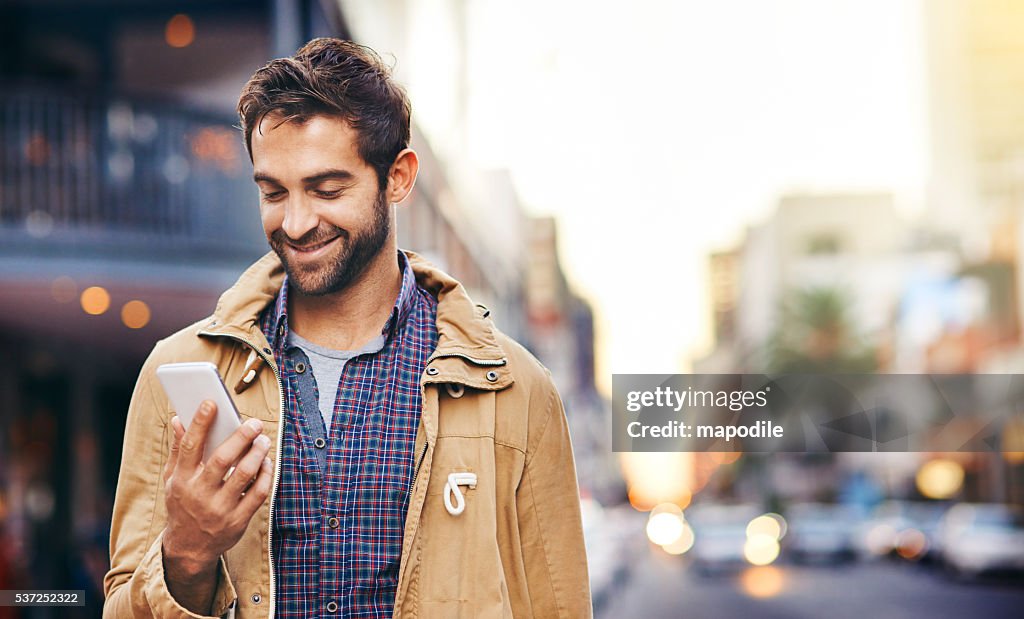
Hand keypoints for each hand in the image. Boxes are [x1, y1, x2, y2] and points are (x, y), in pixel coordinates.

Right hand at [161, 401, 272, 612]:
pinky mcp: (238, 520)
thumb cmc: (183, 504)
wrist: (189, 548)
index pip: (190, 447)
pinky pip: (258, 493)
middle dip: (240, 437)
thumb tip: (178, 418)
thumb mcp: (173, 479)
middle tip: (254, 423)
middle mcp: (199, 494)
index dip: (200, 423)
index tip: (211, 403)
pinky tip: (267, 462)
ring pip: (244, 475)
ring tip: (263, 440)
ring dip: (257, 454)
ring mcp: (219, 509)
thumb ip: (179, 449)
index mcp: (182, 480)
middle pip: (222, 460)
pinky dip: (266, 475)